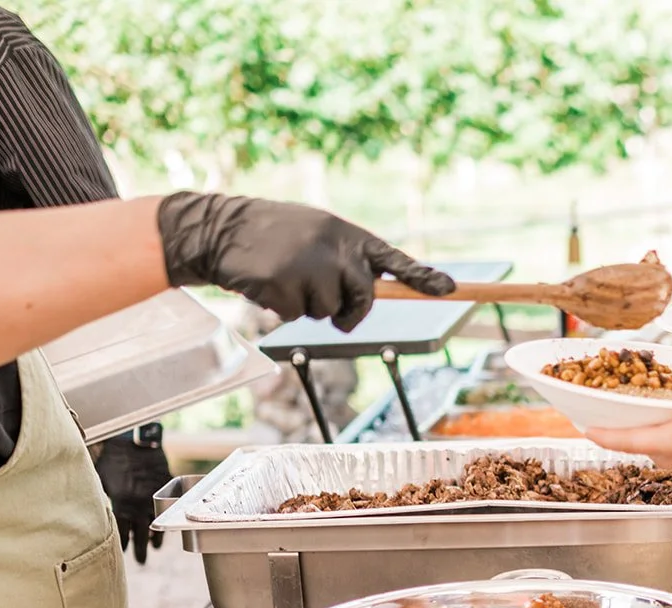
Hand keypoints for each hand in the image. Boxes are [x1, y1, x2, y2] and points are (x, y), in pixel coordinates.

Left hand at [95, 430, 172, 564]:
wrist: (130, 438)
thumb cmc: (109, 457)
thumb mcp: (99, 480)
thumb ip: (101, 499)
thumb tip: (94, 515)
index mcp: (122, 504)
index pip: (122, 532)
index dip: (123, 545)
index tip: (123, 554)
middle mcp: (139, 503)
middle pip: (141, 534)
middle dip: (141, 550)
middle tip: (142, 561)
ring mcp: (155, 494)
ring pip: (157, 522)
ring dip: (156, 537)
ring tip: (155, 547)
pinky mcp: (166, 484)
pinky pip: (168, 505)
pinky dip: (167, 516)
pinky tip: (164, 523)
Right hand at [156, 193, 454, 331]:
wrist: (220, 228)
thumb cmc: (274, 236)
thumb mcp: (317, 235)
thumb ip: (347, 259)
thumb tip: (377, 293)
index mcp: (346, 234)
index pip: (393, 259)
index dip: (422, 277)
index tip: (451, 289)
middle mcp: (334, 246)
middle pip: (365, 298)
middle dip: (351, 312)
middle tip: (331, 308)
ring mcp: (309, 265)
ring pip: (329, 312)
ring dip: (309, 307)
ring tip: (286, 278)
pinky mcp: (284, 284)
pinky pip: (297, 315)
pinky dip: (282, 308)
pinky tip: (267, 283)